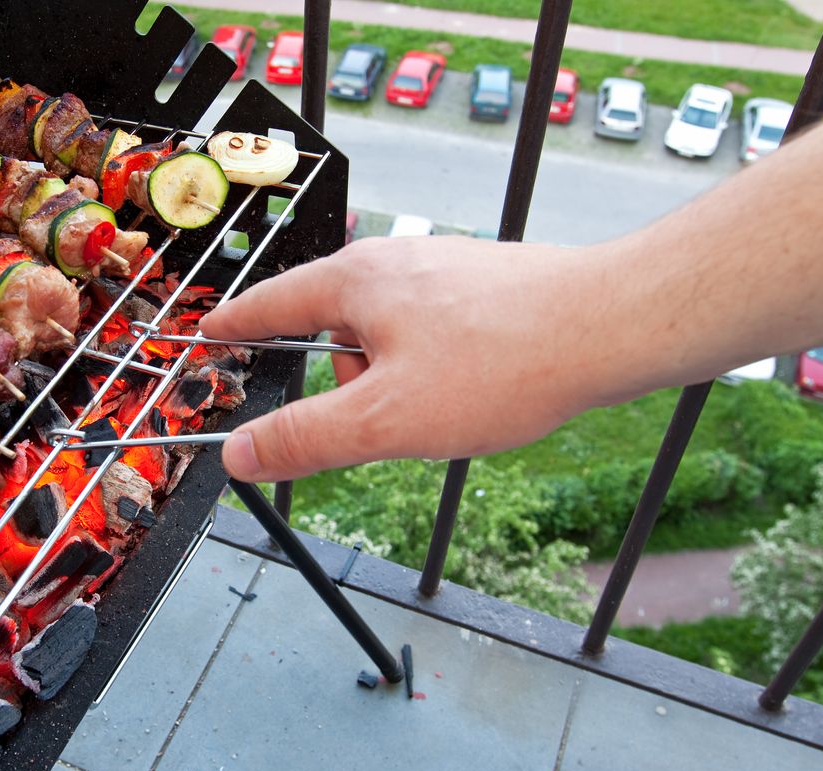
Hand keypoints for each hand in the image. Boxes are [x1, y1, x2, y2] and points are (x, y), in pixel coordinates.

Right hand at [199, 235, 610, 481]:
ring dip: (397, 383)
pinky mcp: (479, 286)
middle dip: (348, 385)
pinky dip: (434, 370)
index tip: (210, 333)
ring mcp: (440, 270)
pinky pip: (429, 334)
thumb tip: (239, 455)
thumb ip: (305, 439)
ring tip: (449, 406)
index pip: (270, 304)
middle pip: (333, 328)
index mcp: (354, 281)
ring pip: (386, 338)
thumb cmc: (499, 364)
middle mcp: (393, 263)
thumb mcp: (385, 419)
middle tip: (387, 421)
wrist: (612, 325)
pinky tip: (476, 390)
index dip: (235, 325)